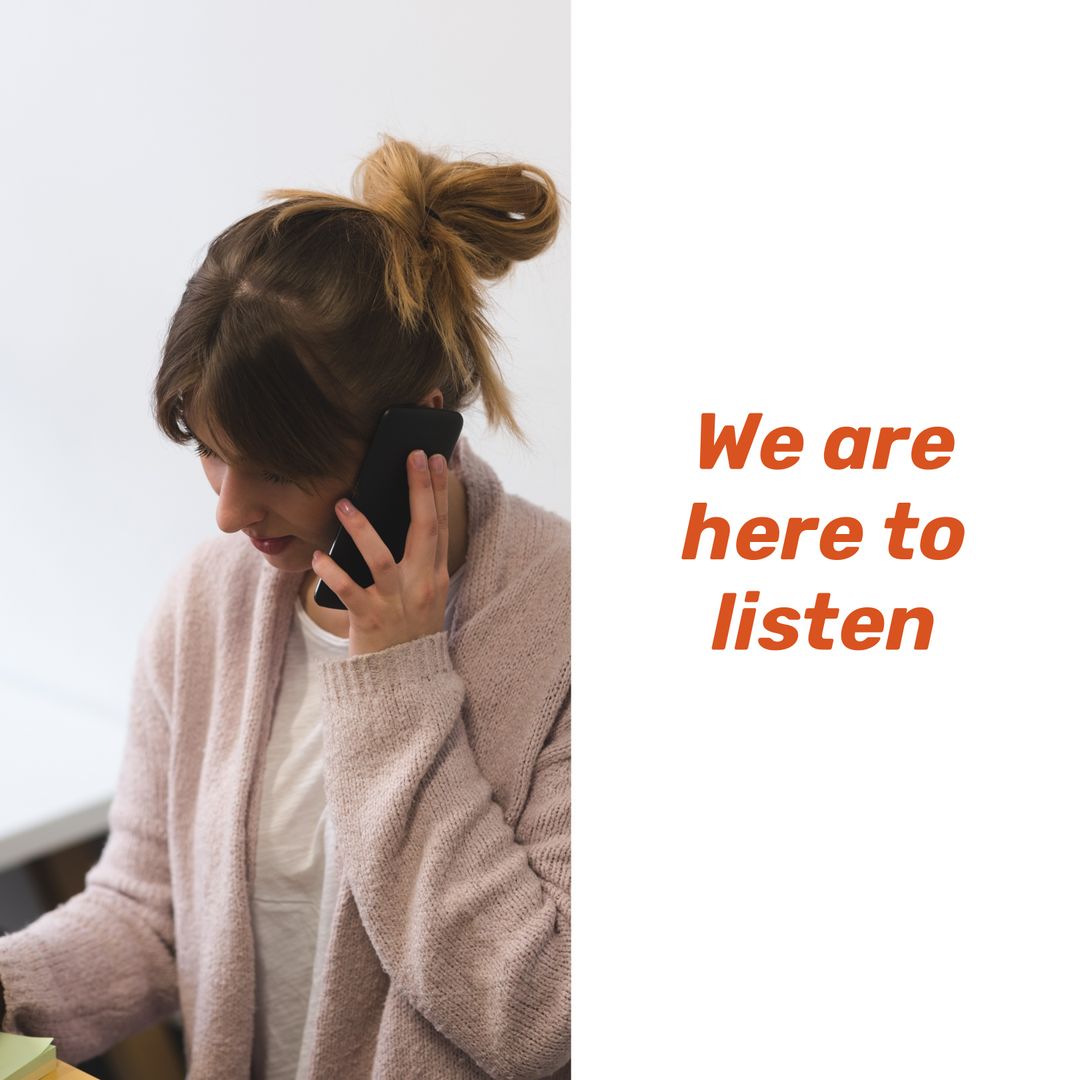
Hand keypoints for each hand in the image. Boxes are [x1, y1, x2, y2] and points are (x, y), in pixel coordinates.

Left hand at [312, 449, 450, 656]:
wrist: (402, 681)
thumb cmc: (405, 630)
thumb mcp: (420, 594)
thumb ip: (411, 560)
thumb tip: (389, 515)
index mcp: (435, 577)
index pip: (441, 525)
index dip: (438, 491)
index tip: (434, 459)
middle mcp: (421, 586)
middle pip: (424, 531)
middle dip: (419, 491)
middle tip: (410, 456)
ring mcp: (396, 604)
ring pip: (382, 559)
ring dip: (363, 529)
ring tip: (344, 503)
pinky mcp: (369, 621)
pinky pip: (349, 593)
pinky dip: (333, 573)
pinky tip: (318, 557)